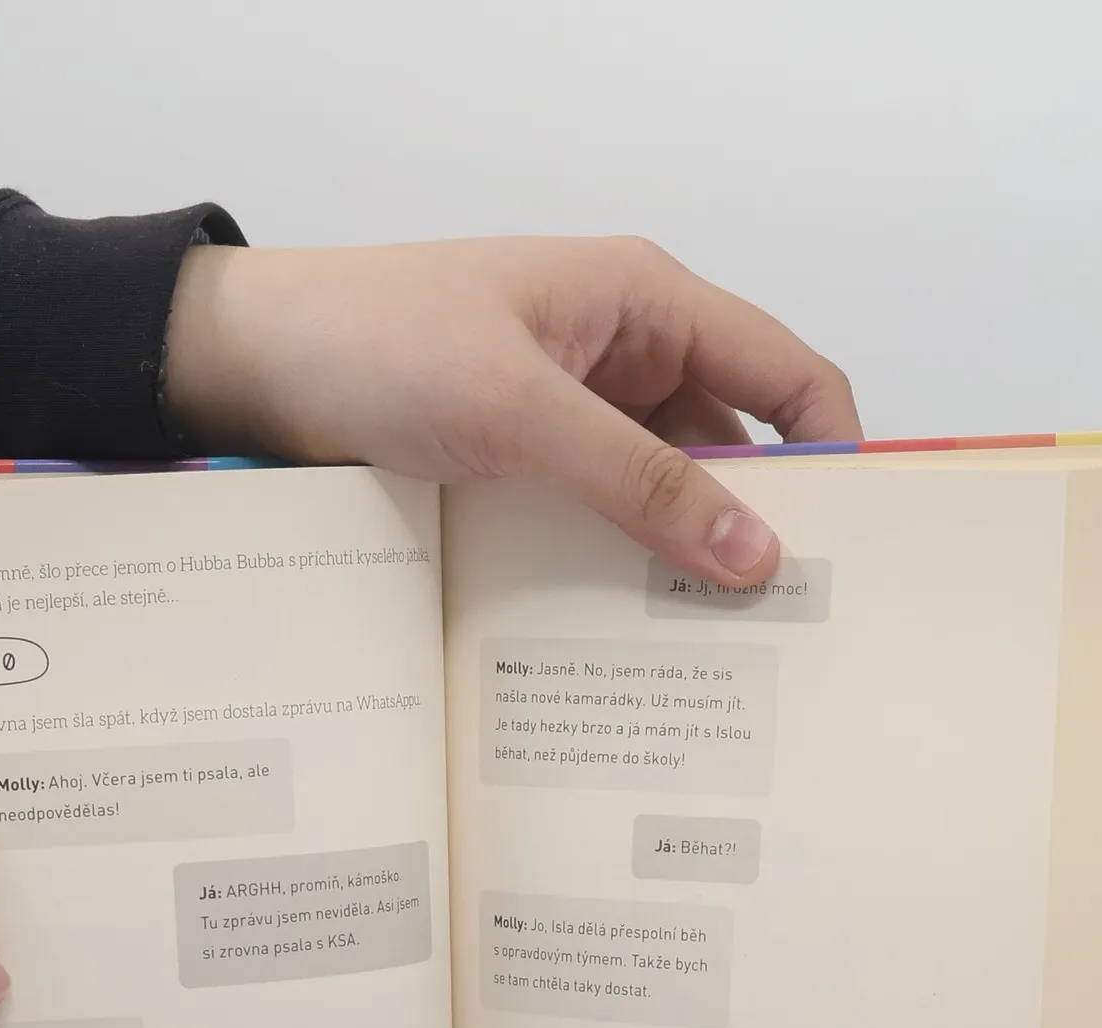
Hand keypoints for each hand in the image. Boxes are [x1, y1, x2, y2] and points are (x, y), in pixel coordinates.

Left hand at [164, 236, 860, 585]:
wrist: (249, 363)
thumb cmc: (377, 343)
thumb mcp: (520, 412)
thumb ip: (640, 482)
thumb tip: (755, 553)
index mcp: (646, 302)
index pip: (786, 374)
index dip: (832, 454)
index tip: (852, 550)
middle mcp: (624, 352)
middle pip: (732, 445)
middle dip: (758, 524)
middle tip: (784, 630)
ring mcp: (573, 410)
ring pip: (662, 490)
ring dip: (680, 555)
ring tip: (710, 651)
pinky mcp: (525, 459)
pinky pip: (598, 513)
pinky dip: (617, 562)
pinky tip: (623, 630)